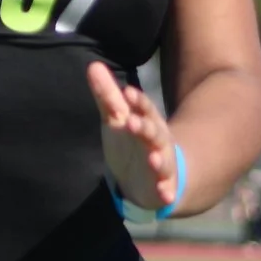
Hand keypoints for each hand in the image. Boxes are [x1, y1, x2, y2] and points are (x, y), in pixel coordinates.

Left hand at [87, 61, 179, 215]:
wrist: (148, 178)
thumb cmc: (132, 142)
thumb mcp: (117, 119)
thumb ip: (107, 95)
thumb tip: (93, 65)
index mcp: (147, 122)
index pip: (144, 109)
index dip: (137, 101)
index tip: (127, 93)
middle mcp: (157, 142)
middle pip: (153, 132)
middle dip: (145, 127)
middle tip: (132, 122)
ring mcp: (161, 164)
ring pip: (162, 161)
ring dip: (159, 160)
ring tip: (153, 159)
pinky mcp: (162, 186)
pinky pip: (167, 189)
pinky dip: (167, 192)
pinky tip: (165, 196)